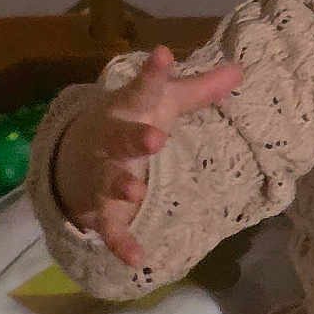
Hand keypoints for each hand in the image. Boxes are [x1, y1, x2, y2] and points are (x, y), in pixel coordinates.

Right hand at [53, 45, 244, 267]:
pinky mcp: (100, 208)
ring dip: (122, 187)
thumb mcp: (162, 102)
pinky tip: (136, 259)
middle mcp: (111, 140)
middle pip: (121, 138)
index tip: (163, 54)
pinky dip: (120, 243)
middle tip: (155, 139)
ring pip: (109, 180)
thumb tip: (240, 68)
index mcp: (128, 109)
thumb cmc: (131, 122)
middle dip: (135, 139)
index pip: (142, 88)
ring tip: (137, 194)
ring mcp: (102, 174)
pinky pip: (109, 227)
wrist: (73, 156)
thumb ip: (199, 90)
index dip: (153, 73)